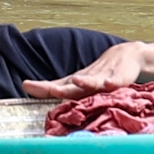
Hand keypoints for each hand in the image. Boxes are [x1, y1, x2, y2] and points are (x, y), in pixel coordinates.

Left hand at [22, 41, 148, 100]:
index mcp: (76, 83)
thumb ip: (65, 90)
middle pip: (71, 85)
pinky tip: (109, 84)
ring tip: (77, 81)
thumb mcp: (81, 84)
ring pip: (92, 81)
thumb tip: (43, 97)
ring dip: (85, 82)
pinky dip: (112, 81)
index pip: (56, 85)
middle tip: (49, 89)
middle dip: (60, 87)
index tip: (26, 85)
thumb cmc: (100, 74)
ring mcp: (103, 77)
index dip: (41, 87)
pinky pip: (115, 80)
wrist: (128, 56)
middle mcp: (87, 79)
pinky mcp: (119, 78)